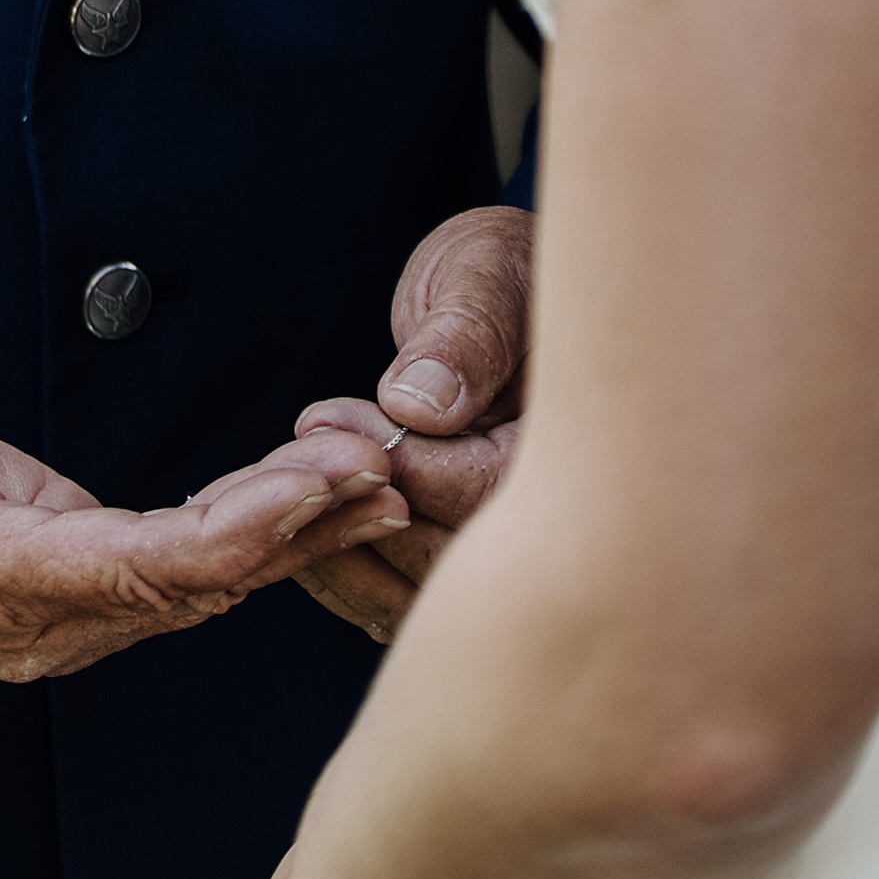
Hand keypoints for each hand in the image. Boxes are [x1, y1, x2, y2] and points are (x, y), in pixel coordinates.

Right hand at [0, 292, 409, 682]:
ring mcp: (61, 618)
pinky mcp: (80, 592)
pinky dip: (263, 535)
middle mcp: (35, 622)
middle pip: (194, 586)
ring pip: (204, 587)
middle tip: (392, 464)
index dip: (241, 529)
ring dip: (296, 535)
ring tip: (392, 475)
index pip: (139, 567)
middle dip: (296, 528)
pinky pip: (189, 571)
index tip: (322, 481)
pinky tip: (331, 496)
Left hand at [290, 205, 531, 642]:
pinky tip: (304, 517)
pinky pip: (409, 605)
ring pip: (419, 602)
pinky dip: (349, 575)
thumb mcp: (486, 278)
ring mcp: (521, 563)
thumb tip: (419, 404)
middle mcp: (566, 529)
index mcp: (585, 454)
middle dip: (356, 505)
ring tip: (294, 474)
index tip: (325, 414)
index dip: (390, 460)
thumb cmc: (505, 273)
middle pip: (448, 564)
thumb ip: (462, 337)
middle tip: (302, 441)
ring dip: (340, 549)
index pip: (476, 495)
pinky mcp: (475, 572)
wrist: (511, 301)